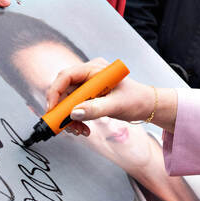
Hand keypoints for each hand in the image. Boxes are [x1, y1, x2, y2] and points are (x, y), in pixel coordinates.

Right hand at [44, 58, 177, 134]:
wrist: (147, 106)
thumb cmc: (137, 100)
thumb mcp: (117, 105)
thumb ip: (95, 109)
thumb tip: (73, 113)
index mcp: (95, 69)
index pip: (66, 76)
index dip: (55, 92)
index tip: (52, 110)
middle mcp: (89, 75)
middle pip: (64, 90)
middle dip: (62, 110)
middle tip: (66, 127)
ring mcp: (88, 86)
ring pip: (67, 102)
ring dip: (69, 118)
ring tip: (79, 131)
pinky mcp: (89, 96)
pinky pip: (74, 107)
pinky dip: (75, 119)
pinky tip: (83, 129)